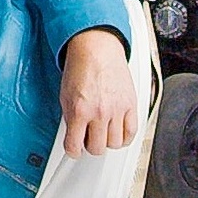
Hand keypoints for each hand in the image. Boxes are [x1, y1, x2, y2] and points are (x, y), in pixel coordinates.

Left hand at [58, 27, 138, 156]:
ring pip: (115, 144)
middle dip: (90, 145)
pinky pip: (131, 132)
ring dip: (107, 140)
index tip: (74, 148)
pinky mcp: (131, 104)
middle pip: (97, 148)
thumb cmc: (80, 67)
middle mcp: (99, 112)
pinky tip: (117, 131)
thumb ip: (70, 118)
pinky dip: (124, 136)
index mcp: (79, 110)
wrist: (96, 48)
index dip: (72, 150)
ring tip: (103, 131)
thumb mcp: (65, 95)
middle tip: (88, 136)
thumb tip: (73, 136)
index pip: (74, 147)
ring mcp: (117, 109)